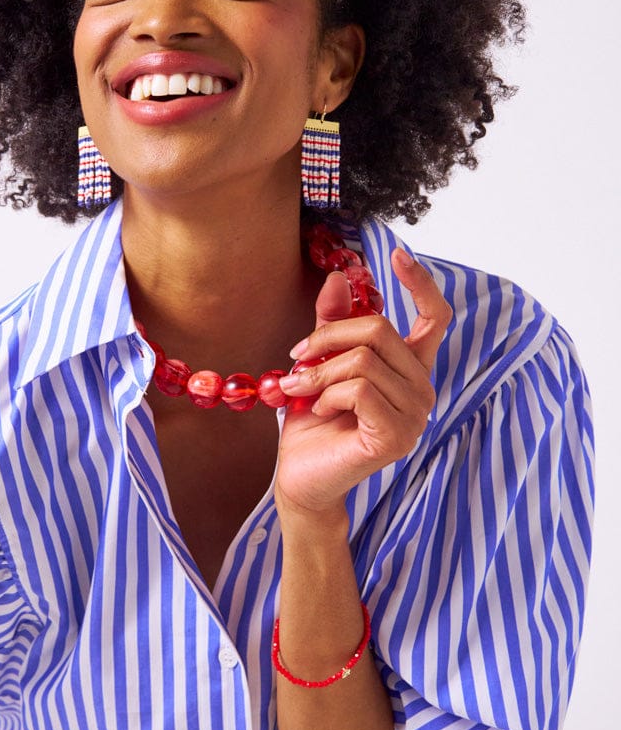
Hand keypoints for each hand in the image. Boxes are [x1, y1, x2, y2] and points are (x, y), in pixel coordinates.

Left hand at [274, 248, 451, 519]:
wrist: (300, 476)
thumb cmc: (312, 421)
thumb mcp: (319, 363)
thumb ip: (333, 323)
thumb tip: (340, 276)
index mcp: (409, 368)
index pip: (434, 318)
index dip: (421, 283)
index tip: (398, 254)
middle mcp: (421, 388)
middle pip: (380, 329)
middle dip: (326, 337)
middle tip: (296, 357)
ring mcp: (415, 415)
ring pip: (364, 360)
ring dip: (320, 372)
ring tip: (300, 390)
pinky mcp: (397, 436)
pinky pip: (360, 390)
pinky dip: (328, 394)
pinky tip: (320, 412)